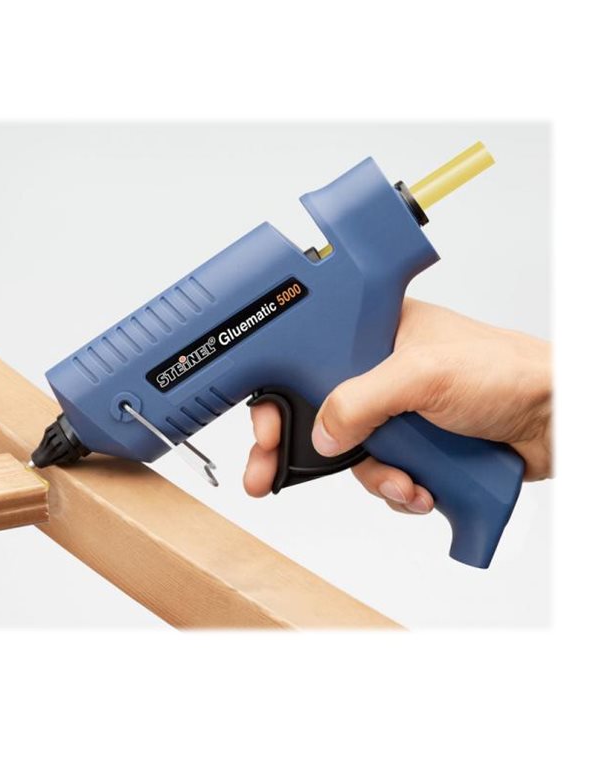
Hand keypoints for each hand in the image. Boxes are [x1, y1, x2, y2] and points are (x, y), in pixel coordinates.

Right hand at [244, 298, 551, 513]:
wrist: (560, 422)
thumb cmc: (507, 373)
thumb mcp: (423, 376)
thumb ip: (361, 400)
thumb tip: (320, 432)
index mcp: (375, 333)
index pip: (306, 360)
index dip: (278, 396)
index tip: (263, 430)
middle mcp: (380, 371)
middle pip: (319, 415)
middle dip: (303, 452)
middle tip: (270, 477)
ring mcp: (398, 412)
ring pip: (352, 455)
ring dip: (375, 477)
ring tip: (406, 482)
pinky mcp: (418, 447)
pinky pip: (384, 476)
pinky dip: (400, 491)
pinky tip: (424, 489)